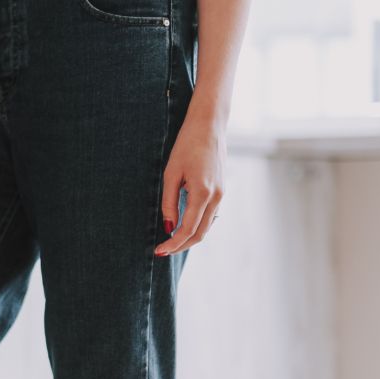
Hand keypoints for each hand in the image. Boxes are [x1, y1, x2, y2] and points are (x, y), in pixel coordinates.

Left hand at [157, 122, 224, 255]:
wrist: (209, 126)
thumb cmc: (187, 145)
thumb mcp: (171, 174)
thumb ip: (169, 202)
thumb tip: (168, 226)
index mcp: (203, 193)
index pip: (187, 229)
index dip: (173, 244)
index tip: (158, 251)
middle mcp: (216, 197)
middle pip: (200, 233)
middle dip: (181, 245)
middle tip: (162, 251)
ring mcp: (221, 194)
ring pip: (206, 226)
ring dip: (189, 237)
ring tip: (170, 242)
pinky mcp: (221, 190)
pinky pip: (210, 215)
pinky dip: (197, 225)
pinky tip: (182, 226)